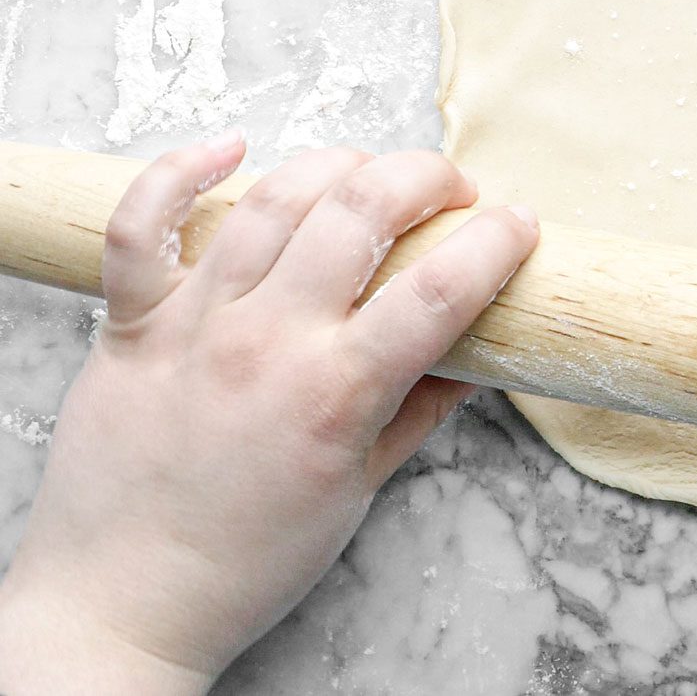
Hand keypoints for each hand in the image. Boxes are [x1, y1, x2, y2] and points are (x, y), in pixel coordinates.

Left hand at [0, 135, 539, 693]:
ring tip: (369, 174)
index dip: (497, 240)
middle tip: (450, 191)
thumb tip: (474, 358)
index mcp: (335, 393)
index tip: (518, 224)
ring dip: (338, 166)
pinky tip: (231, 147)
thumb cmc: (245, 563)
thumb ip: (419, 414)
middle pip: (363, 211)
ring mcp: (192, 325)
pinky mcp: (130, 324)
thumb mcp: (359, 493)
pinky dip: (181, 171)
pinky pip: (141, 225)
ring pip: (272, 198)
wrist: (122, 605)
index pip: (442, 287)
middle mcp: (265, 343)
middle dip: (427, 178)